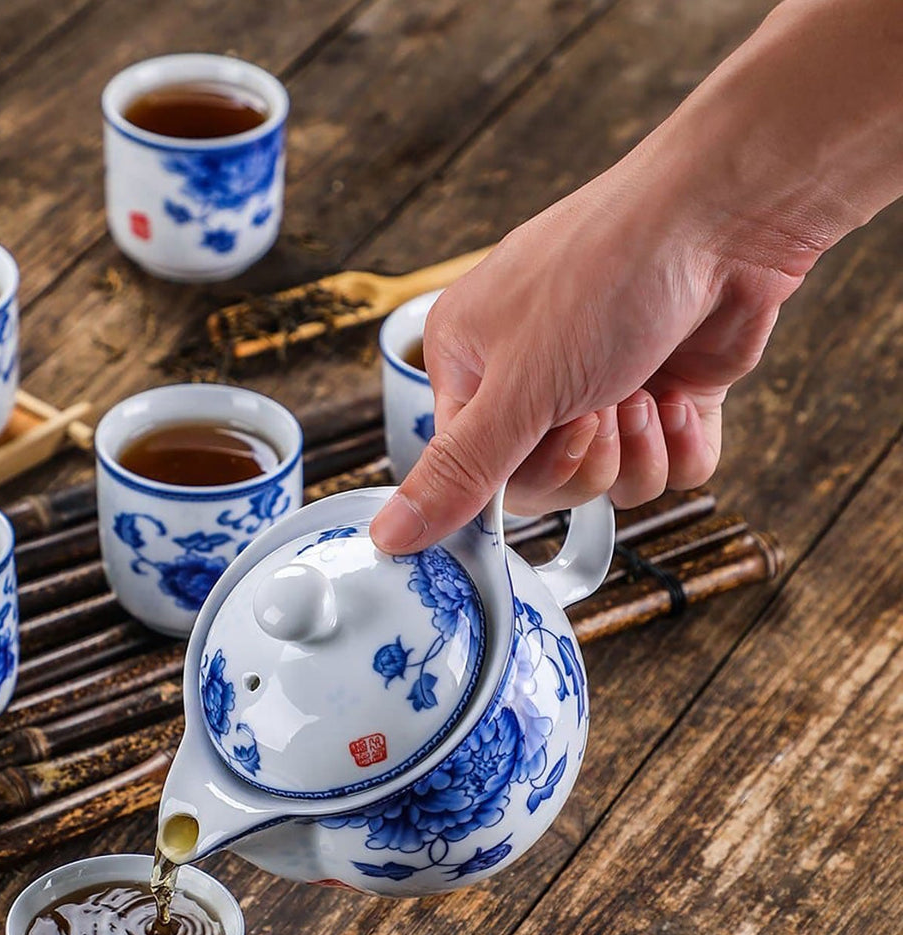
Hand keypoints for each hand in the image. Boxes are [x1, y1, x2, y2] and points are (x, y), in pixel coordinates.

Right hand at [370, 158, 808, 552]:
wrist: (727, 216)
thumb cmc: (608, 274)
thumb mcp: (517, 388)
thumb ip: (457, 473)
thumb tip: (388, 537)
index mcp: (471, 363)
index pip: (472, 471)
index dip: (520, 473)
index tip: (551, 433)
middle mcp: (531, 376)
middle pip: (545, 486)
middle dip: (584, 461)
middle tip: (601, 406)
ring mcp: (604, 384)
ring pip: (610, 485)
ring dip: (635, 452)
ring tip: (645, 391)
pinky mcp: (667, 392)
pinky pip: (669, 469)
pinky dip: (681, 445)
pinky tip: (683, 395)